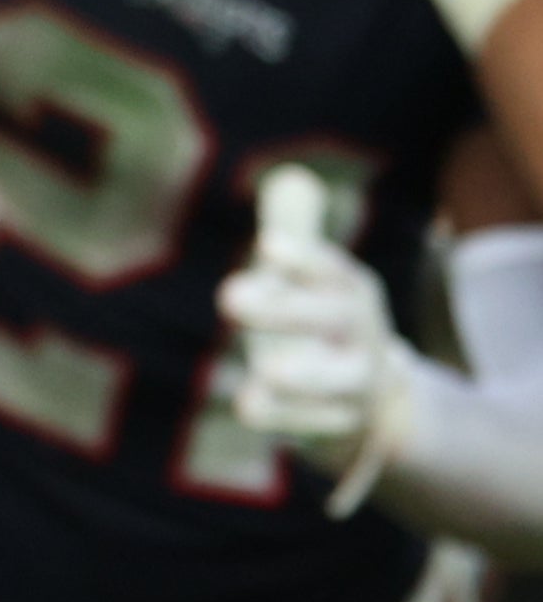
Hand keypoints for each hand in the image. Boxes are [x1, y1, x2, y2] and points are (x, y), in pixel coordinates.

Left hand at [223, 228, 409, 485]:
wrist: (373, 397)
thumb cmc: (322, 320)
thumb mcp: (311, 274)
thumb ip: (295, 228)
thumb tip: (290, 176)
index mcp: (349, 290)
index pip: (332, 269)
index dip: (304, 257)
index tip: (267, 244)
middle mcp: (360, 335)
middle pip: (331, 318)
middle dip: (287, 310)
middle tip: (228, 297)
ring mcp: (355, 385)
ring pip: (338, 381)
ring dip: (302, 376)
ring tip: (261, 369)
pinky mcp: (339, 424)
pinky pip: (317, 424)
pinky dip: (286, 417)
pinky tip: (247, 408)